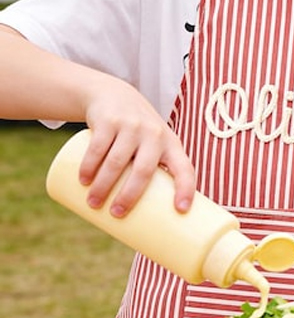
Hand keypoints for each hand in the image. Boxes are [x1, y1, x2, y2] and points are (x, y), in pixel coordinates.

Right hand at [81, 82, 195, 215]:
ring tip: (94, 203)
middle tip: (116, 214)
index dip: (186, 188)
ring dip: (103, 186)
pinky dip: (89, 166)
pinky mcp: (110, 120)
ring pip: (117, 161)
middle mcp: (155, 134)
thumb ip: (150, 174)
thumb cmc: (138, 136)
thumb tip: (141, 221)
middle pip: (144, 170)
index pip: (184, 168)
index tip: (181, 210)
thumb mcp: (152, 148)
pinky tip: (83, 180)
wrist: (117, 96)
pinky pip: (98, 146)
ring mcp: (132, 126)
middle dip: (130, 196)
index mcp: (171, 145)